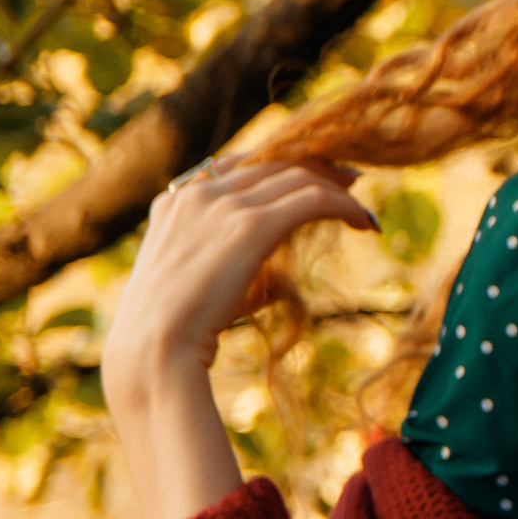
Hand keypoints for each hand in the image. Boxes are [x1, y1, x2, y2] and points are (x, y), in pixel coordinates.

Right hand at [103, 158, 375, 518]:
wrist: (152, 355)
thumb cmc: (172, 336)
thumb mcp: (193, 287)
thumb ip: (226, 266)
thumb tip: (274, 279)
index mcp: (174, 202)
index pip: (240, 164)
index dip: (282, 163)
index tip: (315, 174)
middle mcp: (197, 194)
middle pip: (272, 163)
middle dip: (316, 167)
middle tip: (350, 181)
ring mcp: (221, 207)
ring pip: (296, 177)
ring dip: (336, 187)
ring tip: (361, 205)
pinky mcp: (249, 227)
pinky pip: (313, 199)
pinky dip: (346, 205)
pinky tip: (365, 222)